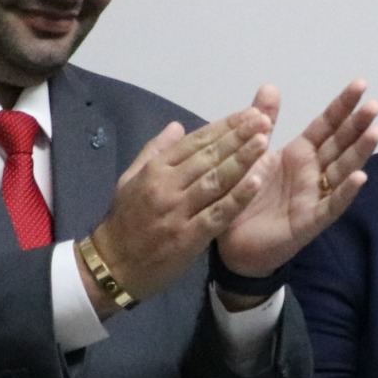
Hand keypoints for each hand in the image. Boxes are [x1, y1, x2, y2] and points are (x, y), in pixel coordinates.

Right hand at [86, 100, 276, 313]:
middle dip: (238, 136)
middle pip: (208, 156)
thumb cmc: (126, 220)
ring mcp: (178, 210)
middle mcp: (166, 185)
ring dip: (242, 159)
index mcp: (154, 169)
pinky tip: (257, 182)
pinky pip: (218, 213)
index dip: (224, 126)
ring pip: (215, 180)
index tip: (248, 113)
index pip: (195, 142)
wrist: (113, 264)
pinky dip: (238, 197)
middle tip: (264, 118)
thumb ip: (155, 151)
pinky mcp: (189, 236)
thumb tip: (177, 126)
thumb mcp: (131, 179)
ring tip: (264, 140)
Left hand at [215, 81, 377, 290]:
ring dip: (360, 151)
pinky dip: (346, 191)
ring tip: (376, 132)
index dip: (342, 106)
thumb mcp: (252, 154)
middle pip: (340, 144)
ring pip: (343, 170)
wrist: (233, 244)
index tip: (360, 84)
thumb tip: (271, 86)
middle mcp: (313, 173)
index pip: (326, 125)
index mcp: (300, 154)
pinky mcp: (310, 221)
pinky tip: (359, 177)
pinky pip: (331, 205)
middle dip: (357, 124)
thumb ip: (264, 121)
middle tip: (375, 104)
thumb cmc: (246, 198)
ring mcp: (315, 197)